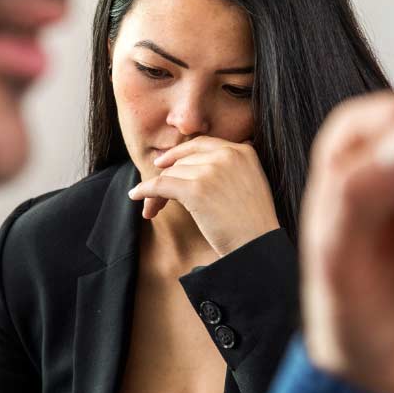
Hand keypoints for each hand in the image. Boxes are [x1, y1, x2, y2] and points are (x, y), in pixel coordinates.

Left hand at [127, 136, 280, 256]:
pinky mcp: (197, 189)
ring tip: (153, 209)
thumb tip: (196, 163)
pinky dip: (145, 191)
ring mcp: (212, 171)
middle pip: (183, 161)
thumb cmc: (252, 224)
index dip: (178, 154)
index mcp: (242, 151)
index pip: (201, 144)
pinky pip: (161, 185)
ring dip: (157, 192)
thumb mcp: (249, 183)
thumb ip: (230, 167)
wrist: (258, 248)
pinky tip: (136, 196)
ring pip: (171, 174)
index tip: (162, 163)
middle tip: (156, 197)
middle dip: (167, 177)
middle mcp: (228, 155)